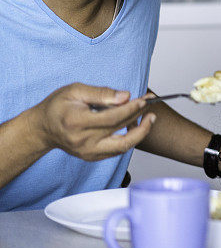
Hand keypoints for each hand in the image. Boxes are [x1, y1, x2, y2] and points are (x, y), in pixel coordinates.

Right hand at [29, 83, 155, 160]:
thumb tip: (125, 96)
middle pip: (121, 132)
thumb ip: (101, 93)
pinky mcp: (92, 157)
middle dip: (140, 117)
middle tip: (150, 104)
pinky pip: (117, 150)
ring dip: (141, 132)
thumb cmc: (57, 107)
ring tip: (149, 118)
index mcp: (77, 122)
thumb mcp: (75, 90)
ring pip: (123, 147)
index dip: (132, 109)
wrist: (43, 128)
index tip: (144, 100)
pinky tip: (134, 125)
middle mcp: (83, 141)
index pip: (113, 118)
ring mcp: (88, 152)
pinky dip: (130, 139)